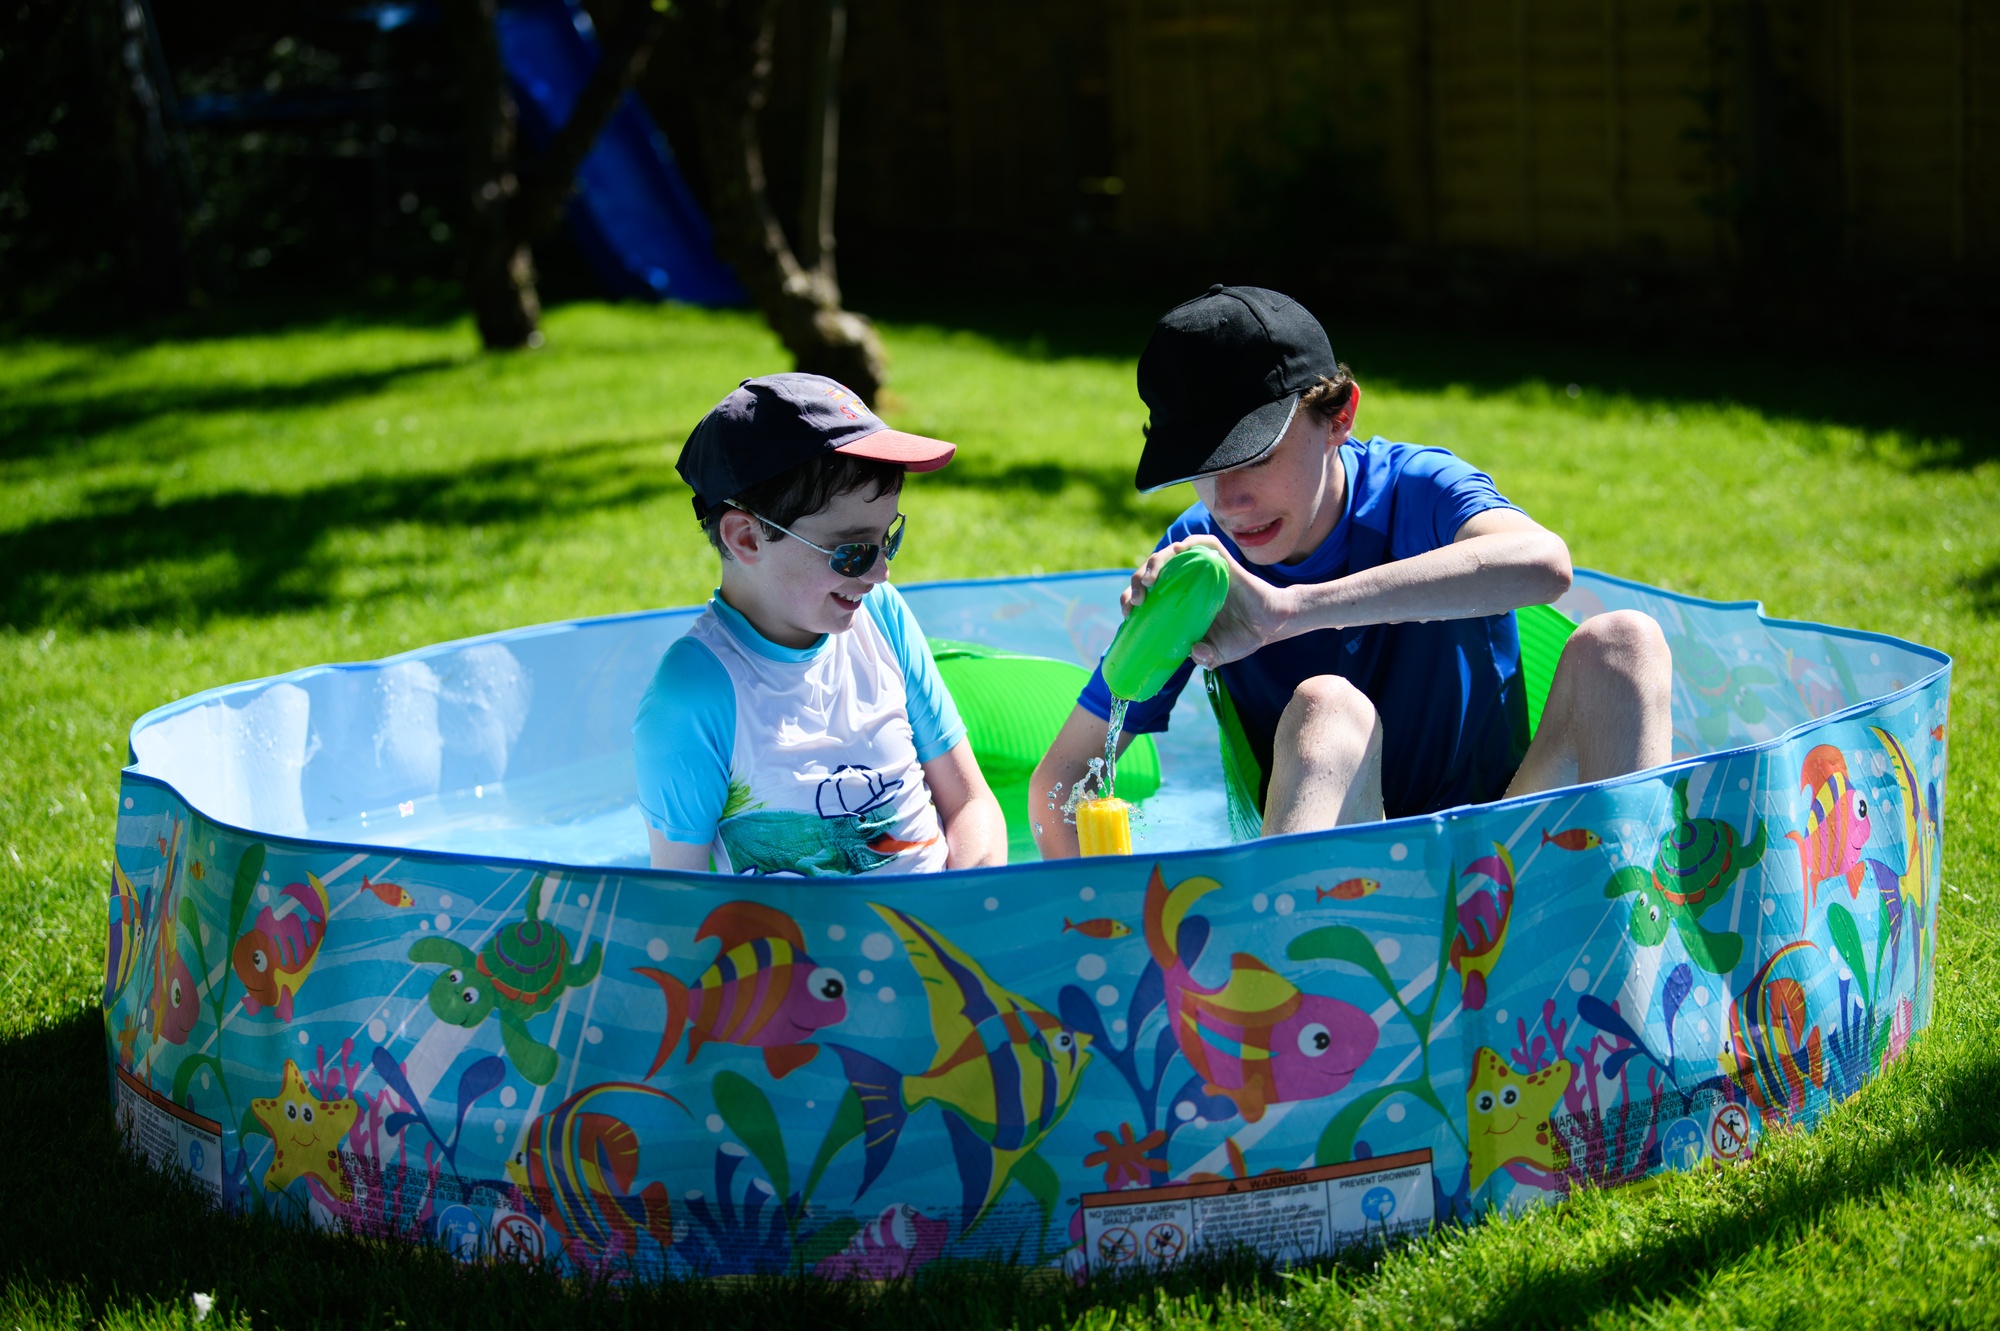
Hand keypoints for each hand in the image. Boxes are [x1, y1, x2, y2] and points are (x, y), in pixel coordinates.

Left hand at [1120, 535, 1292, 668]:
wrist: (1270, 624)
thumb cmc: (1241, 637)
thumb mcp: (1218, 653)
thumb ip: (1207, 656)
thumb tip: (1195, 653)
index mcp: (1178, 602)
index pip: (1146, 594)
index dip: (1131, 599)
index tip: (1129, 612)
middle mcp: (1186, 582)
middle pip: (1153, 573)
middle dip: (1138, 582)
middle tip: (1136, 600)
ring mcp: (1202, 569)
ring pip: (1171, 555)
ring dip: (1154, 563)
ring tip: (1149, 581)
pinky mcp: (1220, 560)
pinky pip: (1203, 544)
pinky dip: (1189, 544)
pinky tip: (1179, 550)